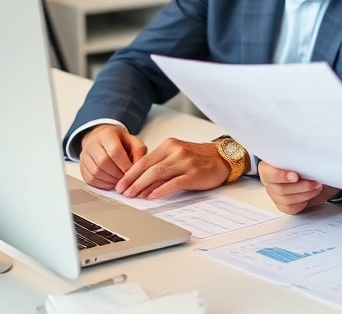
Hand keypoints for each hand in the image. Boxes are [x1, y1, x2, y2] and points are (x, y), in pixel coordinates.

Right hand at [79, 125, 147, 189]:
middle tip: (126, 179)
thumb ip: (139, 152)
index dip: (124, 164)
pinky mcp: (82, 167)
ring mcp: (84, 156)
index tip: (131, 172)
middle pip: (103, 162)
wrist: (101, 139)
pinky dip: (103, 184)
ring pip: (95, 172)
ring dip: (110, 180)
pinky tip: (111, 183)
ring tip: (120, 182)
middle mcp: (92, 144)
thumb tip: (139, 168)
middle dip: (117, 174)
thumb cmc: (119, 141)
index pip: (114, 150)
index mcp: (106, 135)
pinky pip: (90, 179)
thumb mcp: (132, 141)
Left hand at [115, 138, 230, 198]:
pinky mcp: (194, 174)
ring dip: (142, 186)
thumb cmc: (199, 159)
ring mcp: (185, 162)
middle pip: (148, 167)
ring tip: (133, 196)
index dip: (130, 173)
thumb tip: (140, 183)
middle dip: (132, 181)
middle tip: (122, 192)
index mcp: (169, 145)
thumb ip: (160, 165)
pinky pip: (174, 182)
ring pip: (158, 174)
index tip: (120, 184)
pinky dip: (161, 190)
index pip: (143, 160)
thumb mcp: (177, 156)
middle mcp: (176, 151)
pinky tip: (152, 196)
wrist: (222, 158)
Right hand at [259, 161, 339, 214]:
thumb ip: (298, 156)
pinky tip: (311, 194)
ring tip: (317, 187)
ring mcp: (275, 195)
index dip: (281, 176)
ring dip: (305, 194)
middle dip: (301, 186)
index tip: (296, 176)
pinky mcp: (282, 205)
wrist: (313, 174)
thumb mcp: (301, 155)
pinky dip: (303, 202)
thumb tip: (304, 152)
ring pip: (286, 200)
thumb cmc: (304, 162)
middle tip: (315, 182)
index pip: (268, 173)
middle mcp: (269, 182)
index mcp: (267, 167)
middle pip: (280, 189)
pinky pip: (291, 208)